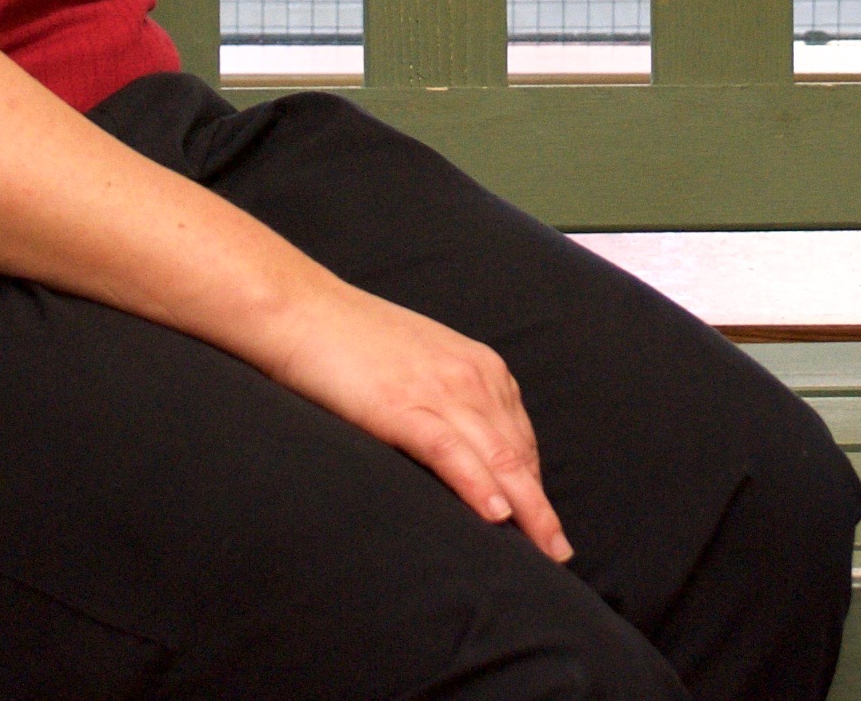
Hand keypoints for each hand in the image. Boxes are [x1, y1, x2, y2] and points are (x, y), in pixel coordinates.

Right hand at [249, 275, 571, 560]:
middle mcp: (471, 376)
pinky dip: (476, 483)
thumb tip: (466, 444)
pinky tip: (495, 514)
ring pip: (496, 457)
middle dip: (542, 508)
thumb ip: (449, 399)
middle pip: (519, 454)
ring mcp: (438, 390)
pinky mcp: (400, 407)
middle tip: (559, 551)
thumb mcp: (420, 365)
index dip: (535, 487)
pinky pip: (450, 451)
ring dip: (526, 509)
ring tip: (545, 550)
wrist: (300, 309)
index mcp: (480, 367)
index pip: (521, 439)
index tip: (543, 525)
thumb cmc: (353, 341)